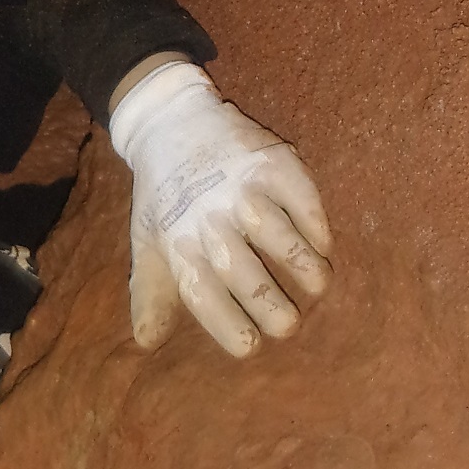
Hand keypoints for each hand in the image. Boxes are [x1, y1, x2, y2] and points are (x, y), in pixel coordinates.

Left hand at [108, 61, 331, 356]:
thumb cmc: (164, 196)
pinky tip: (323, 245)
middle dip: (268, 304)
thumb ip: (151, 294)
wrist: (172, 121)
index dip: (225, 322)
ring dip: (302, 265)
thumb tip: (146, 343)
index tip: (249, 346)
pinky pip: (300, 196)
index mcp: (177, 244)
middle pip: (242, 272)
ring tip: (318, 287)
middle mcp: (209, 219)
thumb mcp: (148, 242)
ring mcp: (242, 188)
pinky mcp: (270, 161)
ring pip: (278, 235)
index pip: (201, 292)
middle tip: (289, 326)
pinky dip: (315, 223)